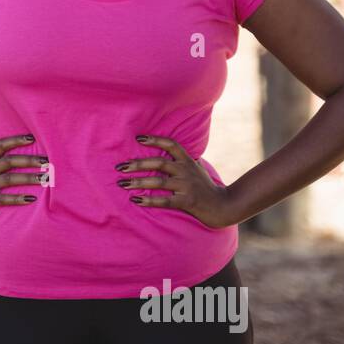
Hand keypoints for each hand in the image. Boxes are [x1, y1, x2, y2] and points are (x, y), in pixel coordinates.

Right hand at [0, 133, 49, 222]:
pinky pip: (4, 199)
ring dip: (29, 178)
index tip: (32, 138)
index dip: (16, 140)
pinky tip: (31, 199)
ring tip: (45, 178)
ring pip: (11, 179)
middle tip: (47, 161)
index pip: (1, 145)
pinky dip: (18, 198)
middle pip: (10, 161)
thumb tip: (6, 152)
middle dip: (30, 160)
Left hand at [115, 134, 236, 228]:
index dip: (155, 140)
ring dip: (139, 182)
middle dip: (138, 164)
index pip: (171, 145)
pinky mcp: (187, 202)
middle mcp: (187, 171)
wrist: (223, 206)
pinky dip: (149, 200)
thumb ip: (180, 161)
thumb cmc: (205, 187)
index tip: (138, 138)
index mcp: (188, 161)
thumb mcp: (195, 169)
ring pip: (159, 182)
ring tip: (123, 183)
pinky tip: (136, 200)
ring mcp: (187, 186)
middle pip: (159, 163)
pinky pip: (165, 200)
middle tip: (121, 166)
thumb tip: (161, 154)